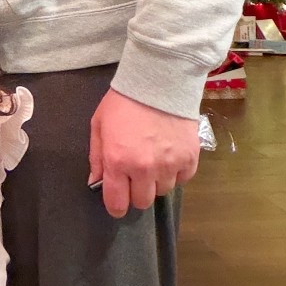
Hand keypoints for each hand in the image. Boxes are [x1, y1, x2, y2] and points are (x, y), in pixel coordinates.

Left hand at [88, 87, 199, 216]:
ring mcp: (170, 165)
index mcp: (118, 161)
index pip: (117, 203)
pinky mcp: (190, 158)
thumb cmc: (124, 102)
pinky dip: (176, 172)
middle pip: (143, 201)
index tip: (117, 200)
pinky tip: (170, 155)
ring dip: (157, 180)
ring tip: (155, 159)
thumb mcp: (99, 125)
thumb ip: (96, 157)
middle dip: (137, 192)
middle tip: (136, 174)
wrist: (159, 80)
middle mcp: (144, 168)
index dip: (116, 205)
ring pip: (163, 191)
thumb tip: (95, 182)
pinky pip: (183, 179)